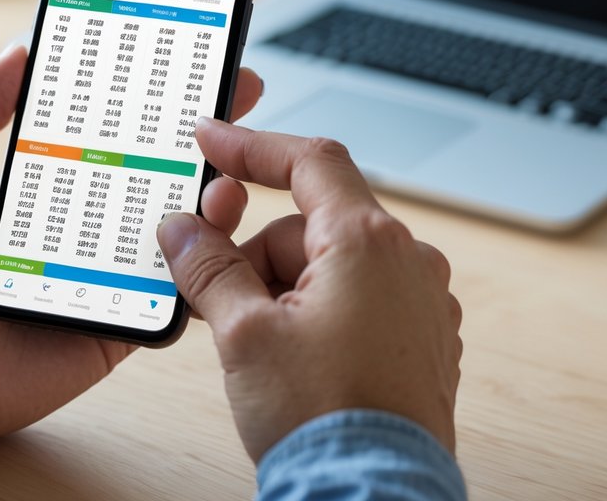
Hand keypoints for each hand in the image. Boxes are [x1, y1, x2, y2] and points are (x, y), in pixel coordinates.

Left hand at [0, 47, 263, 467]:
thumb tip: (18, 49)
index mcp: (44, 186)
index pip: (106, 130)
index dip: (146, 96)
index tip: (184, 55)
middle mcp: (82, 226)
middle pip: (155, 171)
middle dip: (201, 132)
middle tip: (239, 89)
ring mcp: (105, 276)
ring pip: (176, 230)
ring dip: (213, 195)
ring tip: (232, 169)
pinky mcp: (118, 327)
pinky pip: (171, 296)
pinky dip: (204, 269)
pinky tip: (222, 237)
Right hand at [157, 120, 461, 462]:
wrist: (373, 495)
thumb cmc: (323, 419)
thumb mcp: (244, 333)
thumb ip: (208, 266)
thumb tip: (184, 230)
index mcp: (369, 243)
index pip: (309, 161)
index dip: (253, 146)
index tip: (213, 141)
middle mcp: (408, 263)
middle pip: (310, 225)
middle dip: (257, 255)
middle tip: (224, 303)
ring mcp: (422, 303)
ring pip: (330, 266)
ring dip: (284, 291)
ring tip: (264, 352)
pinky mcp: (422, 340)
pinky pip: (357, 300)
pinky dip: (317, 314)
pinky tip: (296, 362)